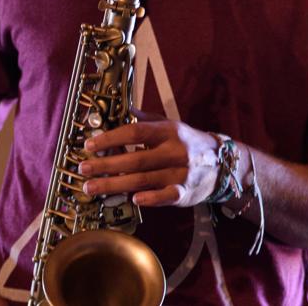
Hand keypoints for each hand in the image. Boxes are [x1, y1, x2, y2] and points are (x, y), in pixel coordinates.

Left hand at [79, 112, 221, 206]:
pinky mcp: (186, 192)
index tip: (90, 145)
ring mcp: (181, 172)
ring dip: (114, 184)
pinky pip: (166, 195)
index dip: (110, 139)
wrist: (224, 163)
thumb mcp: (172, 125)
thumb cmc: (190, 143)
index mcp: (169, 131)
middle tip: (83, 169)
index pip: (135, 132)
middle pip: (135, 159)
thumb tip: (125, 109)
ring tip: (92, 187)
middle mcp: (175, 150)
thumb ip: (147, 119)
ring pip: (143, 179)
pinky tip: (133, 199)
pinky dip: (150, 198)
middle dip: (105, 165)